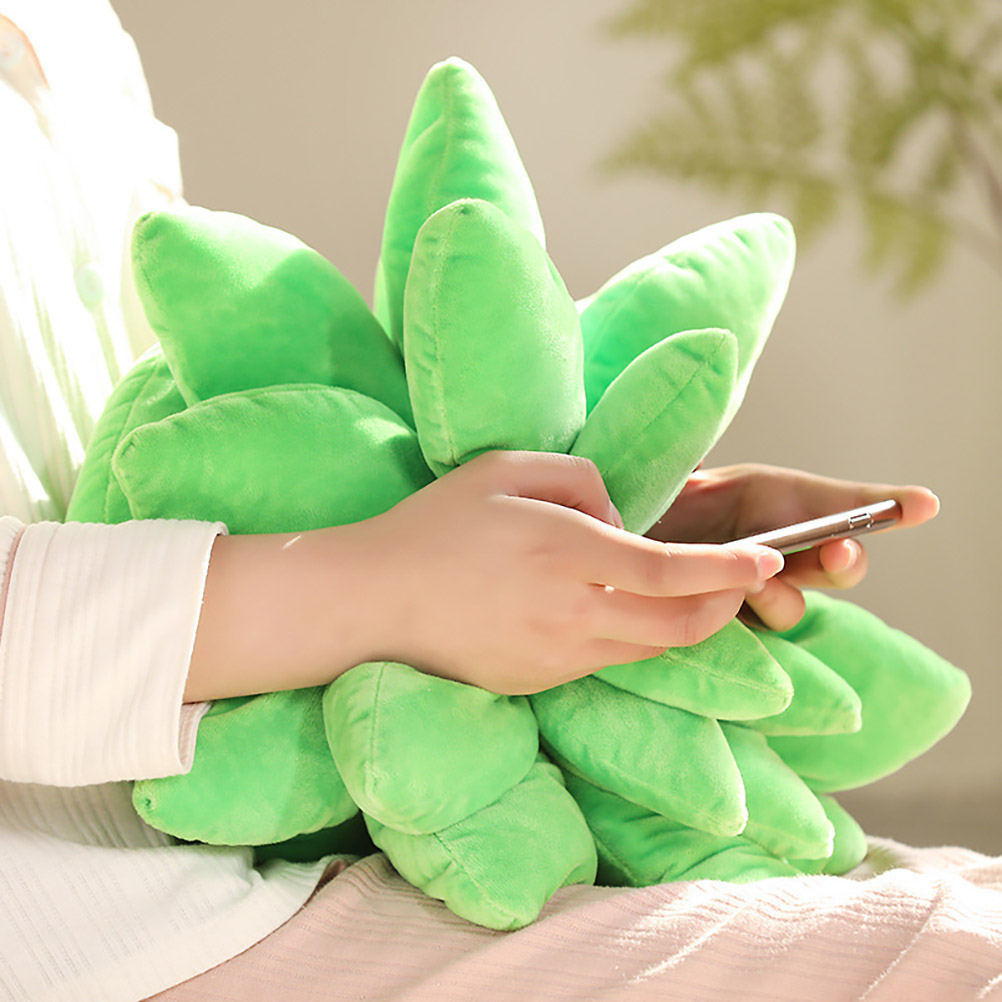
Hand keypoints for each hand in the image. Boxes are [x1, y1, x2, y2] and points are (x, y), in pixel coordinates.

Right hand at [359, 451, 783, 694]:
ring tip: (691, 594)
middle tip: (743, 582)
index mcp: (563, 551)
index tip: (769, 561)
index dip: (730, 570)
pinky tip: (617, 610)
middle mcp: (570, 612)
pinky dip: (632, 637)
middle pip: (678, 625)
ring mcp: (555, 656)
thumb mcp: (502, 468)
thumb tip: (622, 518)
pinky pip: (606, 660)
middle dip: (725, 605)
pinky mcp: (540, 683)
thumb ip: (579, 479)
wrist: (370, 603)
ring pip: (649, 649)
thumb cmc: (433, 525)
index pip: (672, 570)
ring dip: (683, 624)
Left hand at [646, 463, 939, 631]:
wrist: (625, 541)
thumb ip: (712, 478)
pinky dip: (745, 617)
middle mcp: (784, 555)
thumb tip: (719, 469)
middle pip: (838, 567)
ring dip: (781, 595)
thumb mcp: (693, 483)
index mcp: (785, 508)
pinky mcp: (730, 624)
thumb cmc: (669, 508)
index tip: (923, 504)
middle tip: (837, 552)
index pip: (850, 508)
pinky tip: (725, 602)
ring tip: (751, 581)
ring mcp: (760, 593)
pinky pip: (751, 631)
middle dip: (845, 560)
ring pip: (792, 607)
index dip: (889, 506)